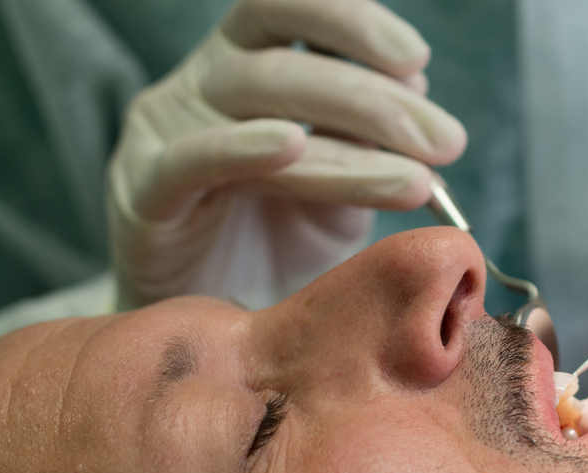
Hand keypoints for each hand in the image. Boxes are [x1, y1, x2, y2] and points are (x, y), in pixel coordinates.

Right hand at [108, 0, 466, 309]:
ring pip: (252, 105)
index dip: (351, 23)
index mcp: (248, 68)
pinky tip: (294, 147)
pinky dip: (243, 147)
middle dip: (375, 100)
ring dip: (346, 140)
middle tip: (446, 142)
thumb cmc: (281, 246)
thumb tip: (415, 92)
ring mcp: (164, 134)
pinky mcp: (141, 194)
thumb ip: (365, 140)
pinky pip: (189, 160)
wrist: (221, 327)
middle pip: (283, 64)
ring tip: (415, 180)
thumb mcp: (339, 187)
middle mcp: (202, 86)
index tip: (417, 64)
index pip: (290, 11)